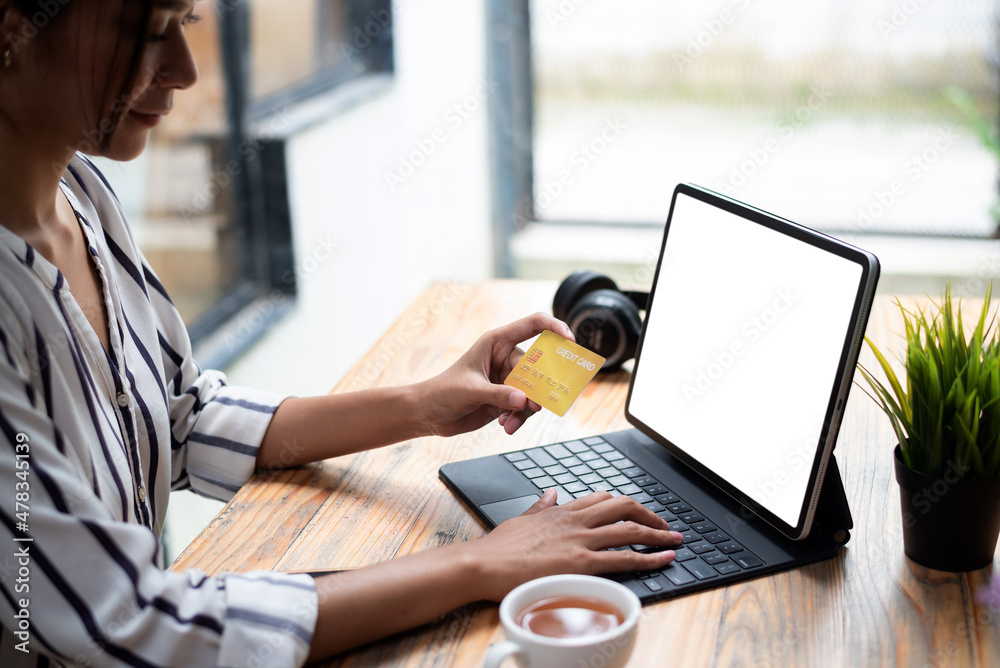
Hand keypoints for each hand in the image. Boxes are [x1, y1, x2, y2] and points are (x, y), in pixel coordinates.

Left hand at [417, 312, 573, 436]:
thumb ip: (498, 394)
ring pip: (534, 391)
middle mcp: (506, 358)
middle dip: (540, 387)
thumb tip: (524, 400)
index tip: (570, 341)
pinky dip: (519, 419)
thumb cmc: (443, 392)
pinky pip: (525, 408)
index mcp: (497, 342)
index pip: (533, 325)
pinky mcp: (507, 398)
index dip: (554, 328)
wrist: (429, 414)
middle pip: (539, 366)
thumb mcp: (470, 390)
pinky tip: (505, 427)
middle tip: (536, 405)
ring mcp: (508, 379)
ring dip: (526, 409)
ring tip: (510, 423)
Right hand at [469, 490, 683, 600]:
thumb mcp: (521, 519)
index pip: (601, 499)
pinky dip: (649, 557)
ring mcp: (580, 540)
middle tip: (664, 525)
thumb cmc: (498, 549)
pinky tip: (664, 558)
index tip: (637, 511)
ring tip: (675, 539)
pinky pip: (624, 557)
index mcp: (561, 511)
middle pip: (623, 507)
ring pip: (629, 529)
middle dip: (649, 514)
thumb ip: (539, 507)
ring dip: (658, 533)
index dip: (625, 505)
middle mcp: (575, 521)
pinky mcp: (582, 562)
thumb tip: (550, 494)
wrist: (485, 564)